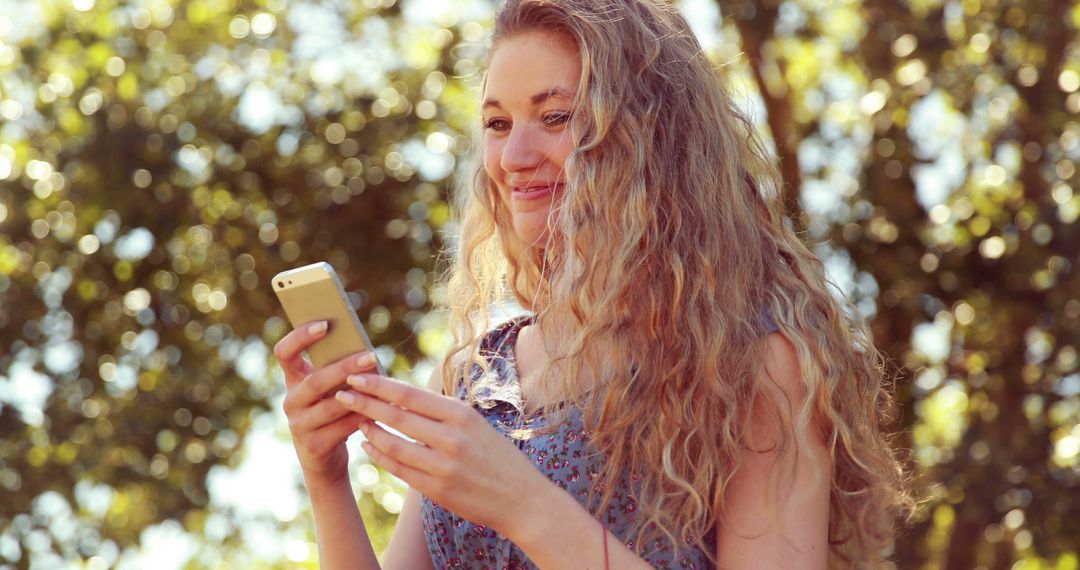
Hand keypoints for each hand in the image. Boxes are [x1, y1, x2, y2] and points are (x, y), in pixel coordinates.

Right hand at [273, 321, 381, 484]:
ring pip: (331, 406)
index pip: (284, 353)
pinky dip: (362, 417)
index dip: (300, 337)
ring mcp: (299, 424)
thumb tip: (365, 348)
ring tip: (380, 383)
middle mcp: (291, 401)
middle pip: (314, 381)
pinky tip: (381, 410)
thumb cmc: (334, 414)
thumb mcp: (331, 390)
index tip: (324, 324)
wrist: (324, 460)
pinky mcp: (313, 445)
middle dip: (344, 367)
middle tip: (370, 356)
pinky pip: (342, 428)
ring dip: (358, 394)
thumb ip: (338, 370)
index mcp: (294, 380)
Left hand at [334, 373, 550, 533]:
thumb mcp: (475, 424)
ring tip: (354, 420)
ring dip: (369, 430)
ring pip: (392, 443)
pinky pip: (398, 469)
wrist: (521, 499)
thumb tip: (400, 395)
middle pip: (395, 415)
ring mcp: (442, 465)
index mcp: (461, 414)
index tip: (355, 376)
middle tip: (340, 393)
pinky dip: (379, 455)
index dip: (377, 385)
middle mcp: (451, 438)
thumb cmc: (497, 456)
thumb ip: (441, 412)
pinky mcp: (436, 489)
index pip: (408, 395)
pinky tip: (368, 446)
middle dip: (363, 403)